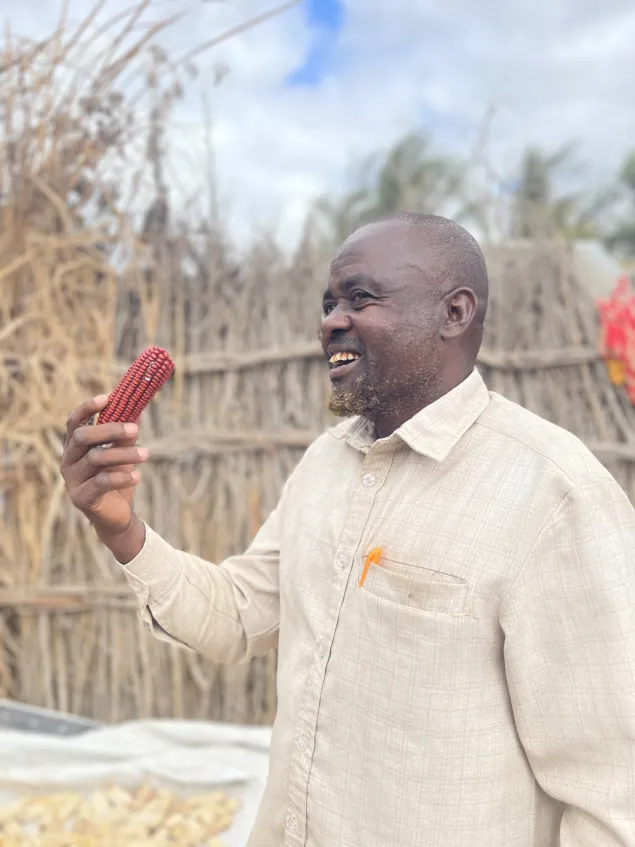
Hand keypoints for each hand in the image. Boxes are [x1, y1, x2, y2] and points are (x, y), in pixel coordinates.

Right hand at [61, 395, 149, 555]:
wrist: (117, 515)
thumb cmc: (117, 479)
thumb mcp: (123, 454)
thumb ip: (126, 435)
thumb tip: (138, 411)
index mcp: (75, 446)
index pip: (74, 421)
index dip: (87, 408)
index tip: (107, 398)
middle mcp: (68, 460)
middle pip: (83, 437)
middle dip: (110, 430)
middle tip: (135, 429)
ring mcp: (72, 480)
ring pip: (96, 459)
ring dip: (124, 454)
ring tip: (147, 454)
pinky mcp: (81, 498)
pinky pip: (101, 482)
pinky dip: (122, 477)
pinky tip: (137, 477)